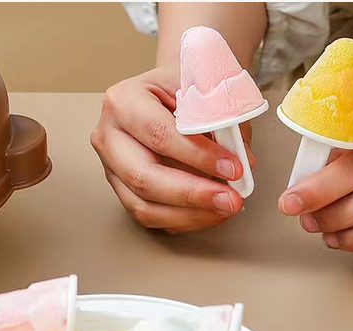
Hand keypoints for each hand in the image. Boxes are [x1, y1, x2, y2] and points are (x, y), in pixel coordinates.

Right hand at [91, 67, 251, 233]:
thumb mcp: (206, 90)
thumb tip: (243, 161)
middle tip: (230, 199)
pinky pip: (152, 217)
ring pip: (145, 206)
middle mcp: (109, 137)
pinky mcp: (124, 192)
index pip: (159, 134)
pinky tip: (212, 212)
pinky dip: (186, 220)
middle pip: (143, 178)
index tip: (233, 168)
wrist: (169, 94)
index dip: (198, 156)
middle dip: (192, 194)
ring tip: (226, 208)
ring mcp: (113, 169)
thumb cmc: (185, 89)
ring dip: (191, 214)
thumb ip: (224, 122)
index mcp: (123, 101)